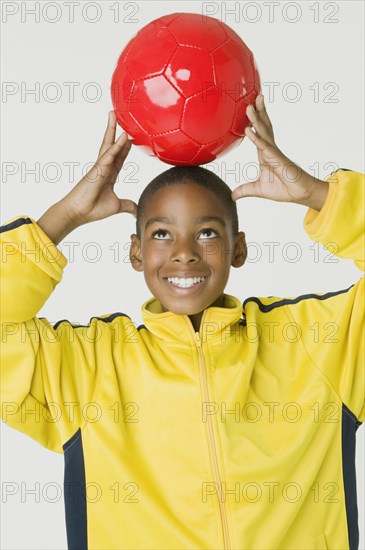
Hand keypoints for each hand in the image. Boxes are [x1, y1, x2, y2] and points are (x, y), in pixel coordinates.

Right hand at [61, 111, 136, 223]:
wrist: (78, 213)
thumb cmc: (93, 209)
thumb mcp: (117, 206)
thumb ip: (128, 206)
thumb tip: (138, 210)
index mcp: (109, 174)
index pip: (119, 157)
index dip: (125, 147)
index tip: (131, 137)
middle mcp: (104, 168)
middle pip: (111, 145)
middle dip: (115, 131)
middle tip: (117, 116)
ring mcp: (100, 167)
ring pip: (108, 145)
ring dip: (112, 130)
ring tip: (114, 115)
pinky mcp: (96, 171)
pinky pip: (108, 156)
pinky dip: (116, 147)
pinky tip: (123, 138)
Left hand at [231, 96, 328, 210]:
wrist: (300, 195)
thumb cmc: (284, 189)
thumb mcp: (258, 190)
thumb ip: (245, 190)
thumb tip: (232, 196)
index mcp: (265, 154)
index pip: (259, 133)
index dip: (255, 120)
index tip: (250, 107)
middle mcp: (270, 150)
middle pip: (263, 127)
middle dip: (259, 112)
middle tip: (253, 97)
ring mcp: (274, 153)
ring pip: (264, 133)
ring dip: (256, 119)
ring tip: (249, 106)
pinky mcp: (278, 160)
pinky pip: (265, 147)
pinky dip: (256, 138)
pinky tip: (249, 129)